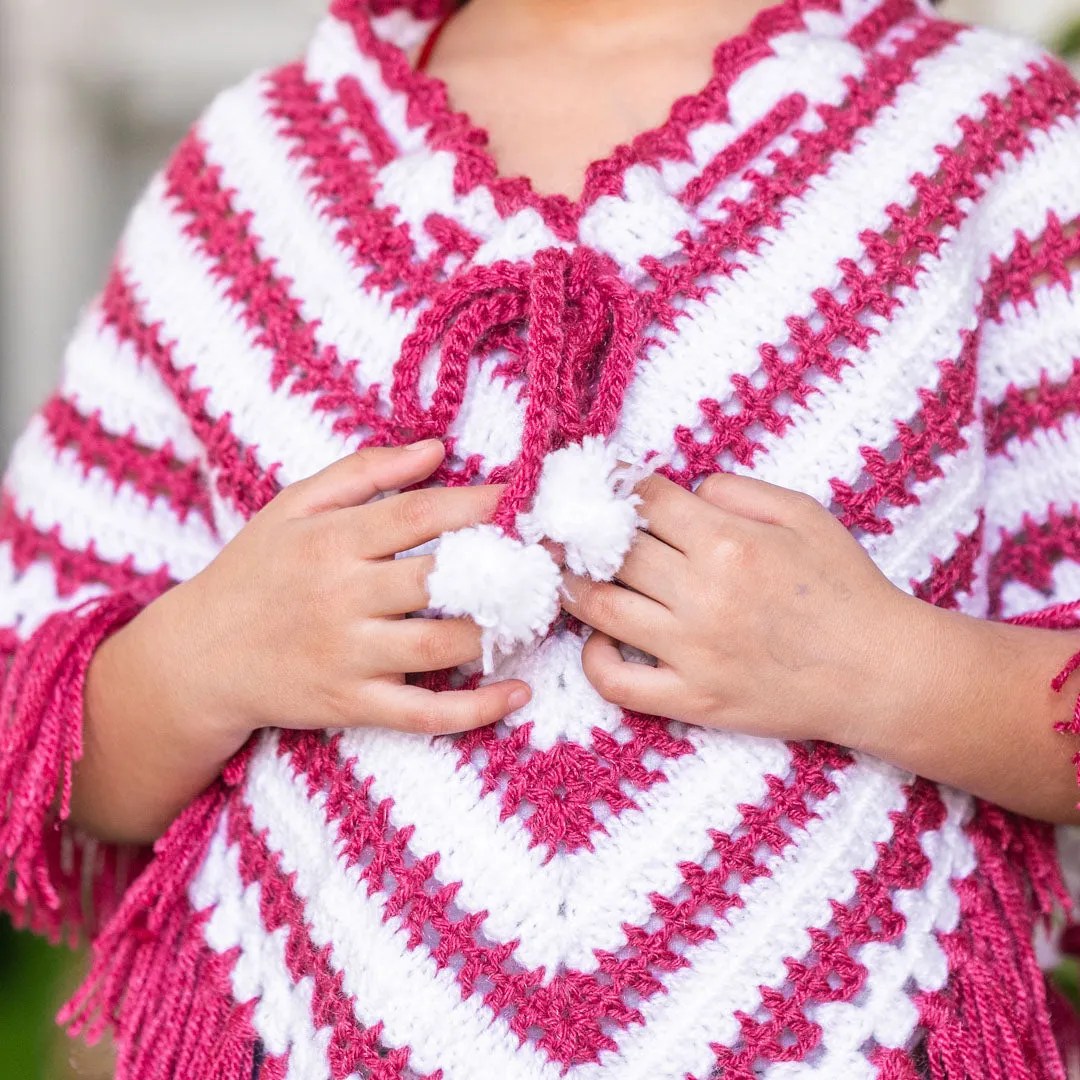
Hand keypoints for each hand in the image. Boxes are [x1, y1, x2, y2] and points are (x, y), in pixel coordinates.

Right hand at [177, 440, 530, 739]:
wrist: (196, 659)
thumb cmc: (253, 572)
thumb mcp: (292, 506)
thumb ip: (363, 473)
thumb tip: (437, 449)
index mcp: (331, 541)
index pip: (421, 516)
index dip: (483, 505)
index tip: (531, 498)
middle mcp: (341, 598)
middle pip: (444, 579)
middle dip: (510, 565)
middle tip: (557, 556)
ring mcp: (348, 656)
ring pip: (443, 644)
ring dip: (502, 629)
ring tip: (543, 611)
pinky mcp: (350, 705)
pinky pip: (424, 713)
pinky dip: (476, 709)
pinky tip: (517, 692)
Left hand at [560, 472, 919, 745]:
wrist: (881, 671)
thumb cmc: (845, 586)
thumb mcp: (805, 514)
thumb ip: (738, 491)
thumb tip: (684, 492)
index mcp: (728, 542)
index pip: (644, 502)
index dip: (616, 488)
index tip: (605, 486)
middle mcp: (703, 594)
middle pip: (613, 551)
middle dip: (585, 532)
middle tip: (569, 527)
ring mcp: (694, 651)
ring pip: (601, 608)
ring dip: (572, 585)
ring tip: (566, 572)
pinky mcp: (694, 699)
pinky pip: (619, 684)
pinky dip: (594, 659)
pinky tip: (598, 638)